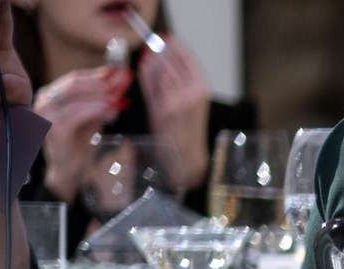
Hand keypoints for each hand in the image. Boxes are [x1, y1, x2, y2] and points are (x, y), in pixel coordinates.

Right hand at [35, 67, 126, 198]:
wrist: (68, 170)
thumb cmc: (79, 142)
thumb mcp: (92, 116)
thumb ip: (103, 100)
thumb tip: (121, 81)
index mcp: (51, 94)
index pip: (76, 78)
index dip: (99, 73)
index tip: (120, 70)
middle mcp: (44, 100)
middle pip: (75, 83)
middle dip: (103, 80)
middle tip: (125, 79)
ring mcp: (46, 113)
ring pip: (76, 95)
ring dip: (102, 93)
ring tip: (121, 94)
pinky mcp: (54, 128)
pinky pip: (77, 113)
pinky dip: (96, 109)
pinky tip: (112, 109)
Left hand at [133, 33, 209, 190]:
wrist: (185, 155)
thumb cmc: (182, 127)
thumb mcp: (185, 99)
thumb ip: (173, 76)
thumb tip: (154, 52)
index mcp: (202, 87)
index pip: (185, 55)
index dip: (171, 44)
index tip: (161, 39)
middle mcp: (193, 91)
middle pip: (169, 58)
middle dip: (156, 53)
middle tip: (147, 52)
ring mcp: (178, 100)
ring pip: (157, 69)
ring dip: (148, 65)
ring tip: (145, 70)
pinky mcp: (164, 108)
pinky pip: (150, 84)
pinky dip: (144, 78)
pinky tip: (141, 80)